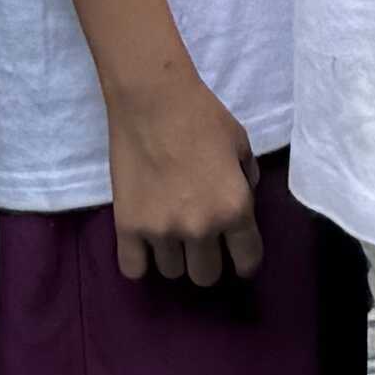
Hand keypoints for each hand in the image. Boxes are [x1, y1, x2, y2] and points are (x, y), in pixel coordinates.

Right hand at [101, 67, 266, 289]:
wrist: (152, 98)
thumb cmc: (202, 116)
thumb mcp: (241, 145)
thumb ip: (246, 180)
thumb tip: (242, 201)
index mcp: (234, 209)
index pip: (247, 261)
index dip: (245, 260)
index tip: (238, 256)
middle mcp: (200, 228)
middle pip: (206, 276)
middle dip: (208, 260)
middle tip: (201, 240)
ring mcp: (161, 231)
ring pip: (172, 273)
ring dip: (174, 256)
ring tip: (170, 232)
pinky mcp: (127, 226)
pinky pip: (133, 269)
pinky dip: (140, 261)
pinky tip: (144, 245)